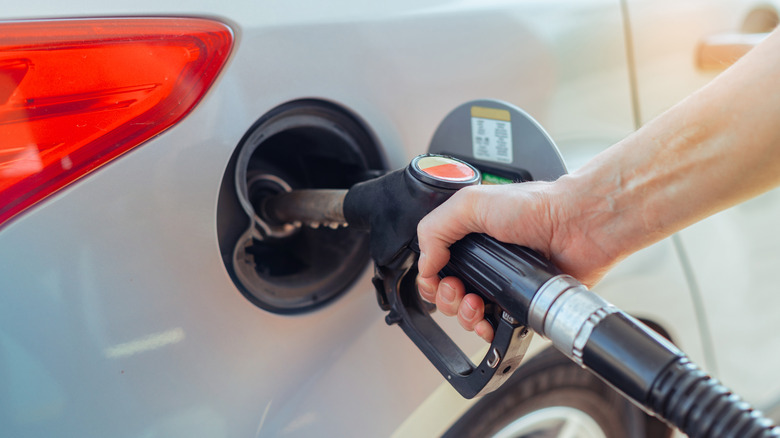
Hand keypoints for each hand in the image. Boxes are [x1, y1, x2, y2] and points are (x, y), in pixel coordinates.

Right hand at [416, 179, 615, 341]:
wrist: (578, 225)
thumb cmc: (537, 206)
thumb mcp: (472, 203)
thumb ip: (435, 229)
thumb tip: (424, 264)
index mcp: (469, 237)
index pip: (435, 266)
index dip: (430, 278)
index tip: (437, 279)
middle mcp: (484, 261)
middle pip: (447, 294)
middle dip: (446, 299)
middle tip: (459, 290)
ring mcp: (503, 284)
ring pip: (468, 314)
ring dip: (464, 316)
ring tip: (476, 304)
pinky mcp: (521, 303)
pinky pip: (496, 327)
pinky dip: (487, 331)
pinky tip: (489, 323)